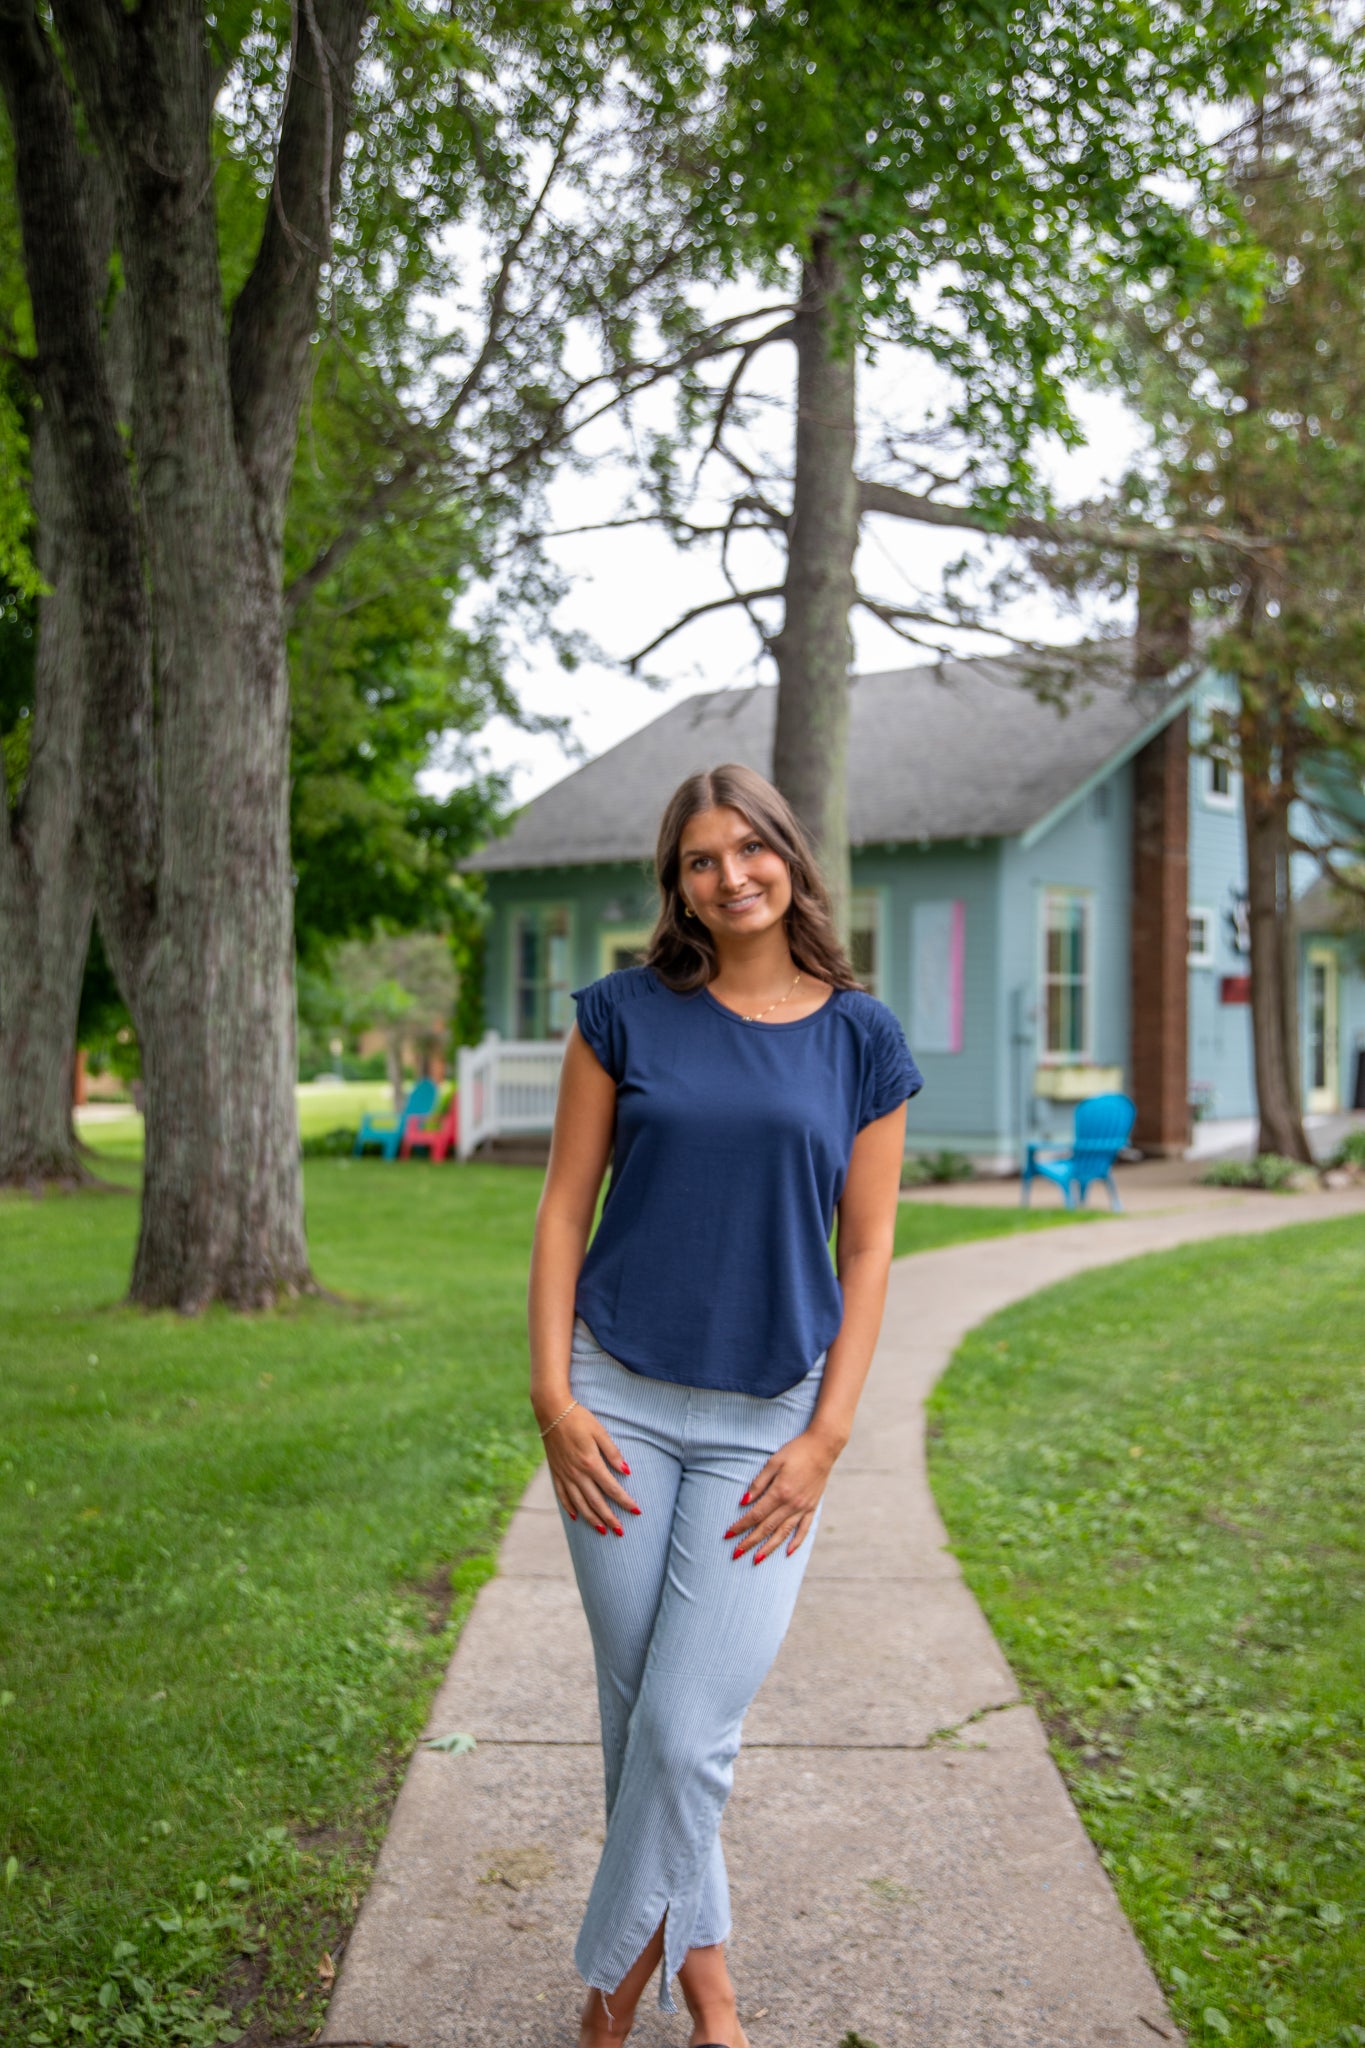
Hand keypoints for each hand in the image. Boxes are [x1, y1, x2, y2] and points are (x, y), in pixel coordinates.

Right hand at [541, 1401, 640, 1535]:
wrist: (552, 1412)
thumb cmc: (579, 1419)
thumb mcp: (600, 1432)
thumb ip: (613, 1453)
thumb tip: (627, 1471)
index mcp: (591, 1463)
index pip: (612, 1488)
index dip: (625, 1501)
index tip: (636, 1511)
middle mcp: (577, 1473)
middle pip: (596, 1502)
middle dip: (609, 1518)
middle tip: (620, 1531)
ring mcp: (565, 1475)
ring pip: (579, 1504)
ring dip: (591, 1519)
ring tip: (602, 1531)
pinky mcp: (556, 1473)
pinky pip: (563, 1496)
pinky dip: (570, 1509)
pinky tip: (576, 1517)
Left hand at [724, 1428, 836, 1563]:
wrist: (823, 1447)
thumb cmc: (796, 1451)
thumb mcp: (774, 1462)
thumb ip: (759, 1483)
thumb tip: (744, 1501)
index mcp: (780, 1492)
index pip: (755, 1514)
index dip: (741, 1526)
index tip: (728, 1534)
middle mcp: (792, 1504)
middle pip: (767, 1528)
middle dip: (750, 1542)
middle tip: (736, 1554)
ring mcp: (803, 1507)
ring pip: (784, 1533)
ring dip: (769, 1548)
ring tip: (756, 1560)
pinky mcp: (813, 1507)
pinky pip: (804, 1529)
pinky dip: (796, 1542)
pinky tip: (788, 1552)